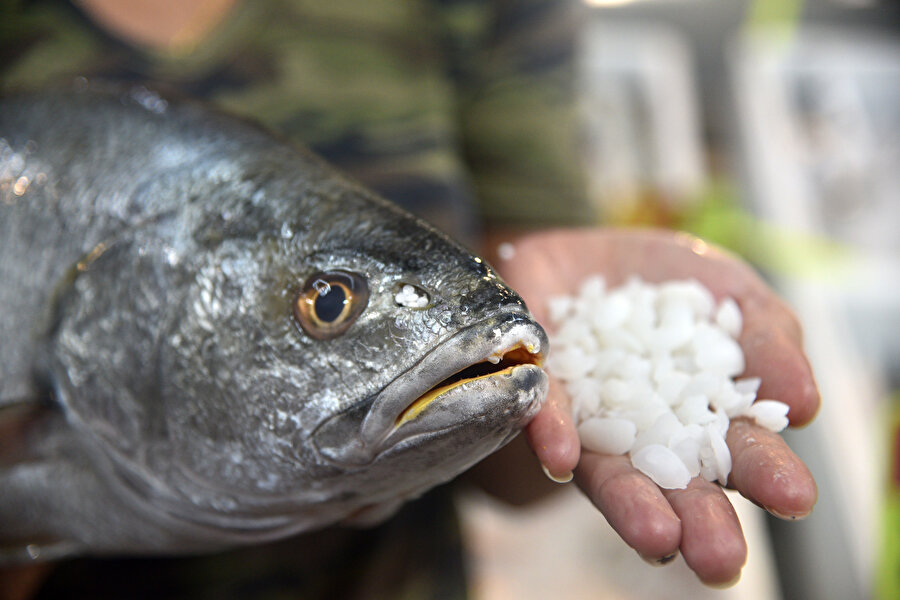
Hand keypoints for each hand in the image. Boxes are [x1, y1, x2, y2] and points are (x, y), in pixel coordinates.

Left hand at [491, 227, 818, 586]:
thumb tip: (804, 404)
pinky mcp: (540, 395)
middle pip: (678, 483)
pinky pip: (544, 416)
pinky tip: (563, 457)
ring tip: (658, 538)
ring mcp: (592, 422)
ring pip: (612, 471)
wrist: (582, 254)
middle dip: (701, 521)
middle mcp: (648, 434)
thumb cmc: (666, 284)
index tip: (794, 497)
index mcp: (706, 416)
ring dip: (632, 505)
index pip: (741, 450)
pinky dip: (553, 433)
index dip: (767, 472)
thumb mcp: (730, 292)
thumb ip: (769, 336)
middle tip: (719, 559)